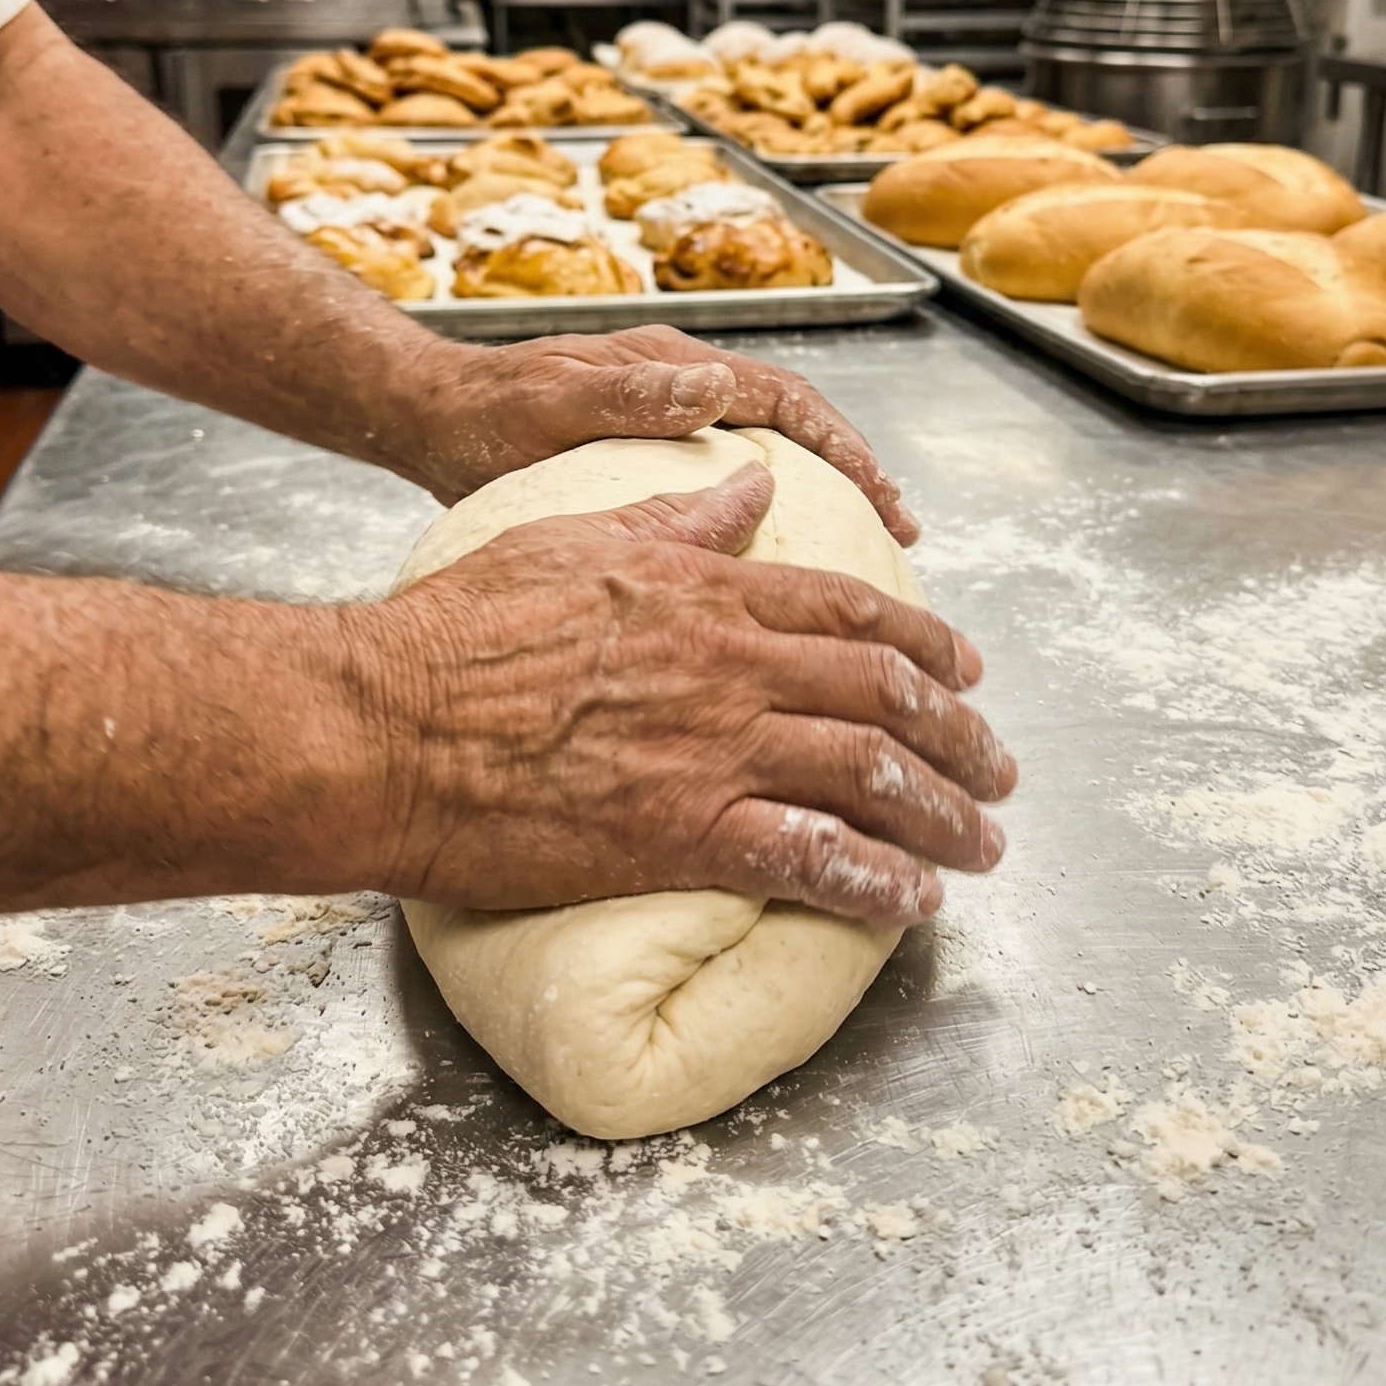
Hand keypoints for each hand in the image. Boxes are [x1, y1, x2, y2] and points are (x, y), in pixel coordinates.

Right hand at [353, 465, 1013, 923]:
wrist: (388, 724)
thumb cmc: (460, 631)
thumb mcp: (575, 540)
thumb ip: (678, 516)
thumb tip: (750, 483)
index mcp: (707, 594)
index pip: (852, 610)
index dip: (926, 640)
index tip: (967, 668)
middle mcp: (732, 668)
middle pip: (885, 691)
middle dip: (960, 735)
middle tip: (998, 768)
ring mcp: (714, 751)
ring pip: (870, 775)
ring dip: (942, 814)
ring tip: (981, 844)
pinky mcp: (682, 833)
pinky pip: (813, 860)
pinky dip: (877, 883)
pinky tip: (916, 903)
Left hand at [404, 326, 919, 541]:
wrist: (427, 417)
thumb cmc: (480, 412)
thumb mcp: (549, 402)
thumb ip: (627, 395)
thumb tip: (714, 386)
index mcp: (671, 369)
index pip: (784, 399)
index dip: (842, 446)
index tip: (884, 495)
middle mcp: (681, 388)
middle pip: (794, 426)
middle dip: (854, 472)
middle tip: (902, 529)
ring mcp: (667, 420)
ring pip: (769, 453)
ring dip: (822, 492)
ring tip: (864, 547)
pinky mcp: (649, 455)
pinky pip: (730, 481)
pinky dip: (770, 513)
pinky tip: (778, 562)